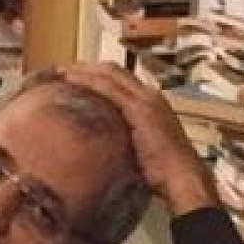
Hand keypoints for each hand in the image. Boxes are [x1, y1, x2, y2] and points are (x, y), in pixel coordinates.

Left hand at [60, 62, 218, 217]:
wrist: (181, 176)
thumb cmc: (164, 170)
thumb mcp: (142, 146)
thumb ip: (126, 136)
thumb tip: (105, 140)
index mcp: (152, 102)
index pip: (121, 79)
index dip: (98, 74)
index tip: (76, 76)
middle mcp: (149, 95)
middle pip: (114, 71)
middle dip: (88, 67)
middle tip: (64, 69)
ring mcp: (145, 100)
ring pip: (109, 74)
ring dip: (84, 70)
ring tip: (62, 71)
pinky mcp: (139, 109)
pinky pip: (109, 88)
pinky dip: (89, 81)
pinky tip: (71, 80)